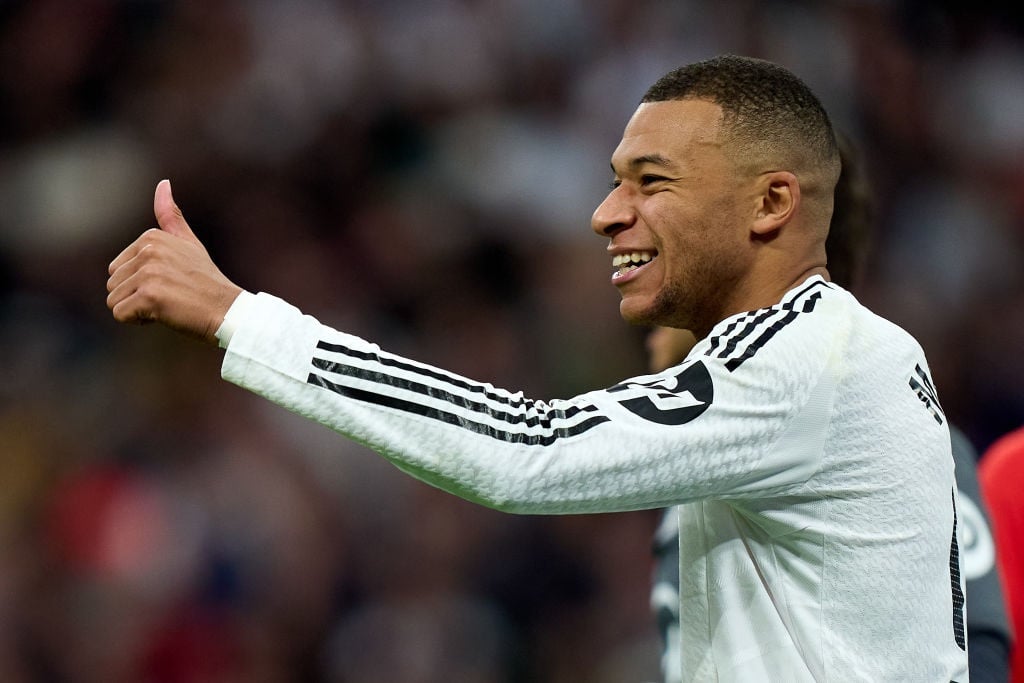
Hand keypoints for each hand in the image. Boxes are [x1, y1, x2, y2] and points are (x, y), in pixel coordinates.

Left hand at [106, 180, 242, 344]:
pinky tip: (163, 314)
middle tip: (168, 296)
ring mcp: (149, 272)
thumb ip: (171, 216)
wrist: (227, 311)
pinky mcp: (150, 295)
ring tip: (167, 305)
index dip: (139, 283)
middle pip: (113, 284)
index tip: (169, 283)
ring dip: (136, 310)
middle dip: (134, 297)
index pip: (118, 269)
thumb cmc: (207, 282)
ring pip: (114, 300)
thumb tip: (163, 183)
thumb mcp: (189, 244)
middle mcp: (149, 251)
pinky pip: (120, 314)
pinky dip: (138, 320)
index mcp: (152, 237)